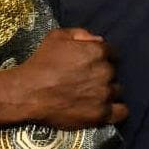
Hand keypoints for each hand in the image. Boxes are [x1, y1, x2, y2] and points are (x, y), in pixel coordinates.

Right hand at [11, 28, 127, 128]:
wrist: (27, 92)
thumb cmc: (41, 62)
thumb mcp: (58, 36)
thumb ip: (81, 34)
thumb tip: (99, 40)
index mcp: (98, 51)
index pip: (112, 53)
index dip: (102, 58)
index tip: (91, 65)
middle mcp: (105, 71)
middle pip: (113, 72)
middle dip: (102, 75)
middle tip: (86, 81)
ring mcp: (104, 94)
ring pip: (116, 91)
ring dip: (107, 92)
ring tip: (91, 96)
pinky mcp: (100, 114)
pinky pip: (121, 112)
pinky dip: (116, 110)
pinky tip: (106, 109)